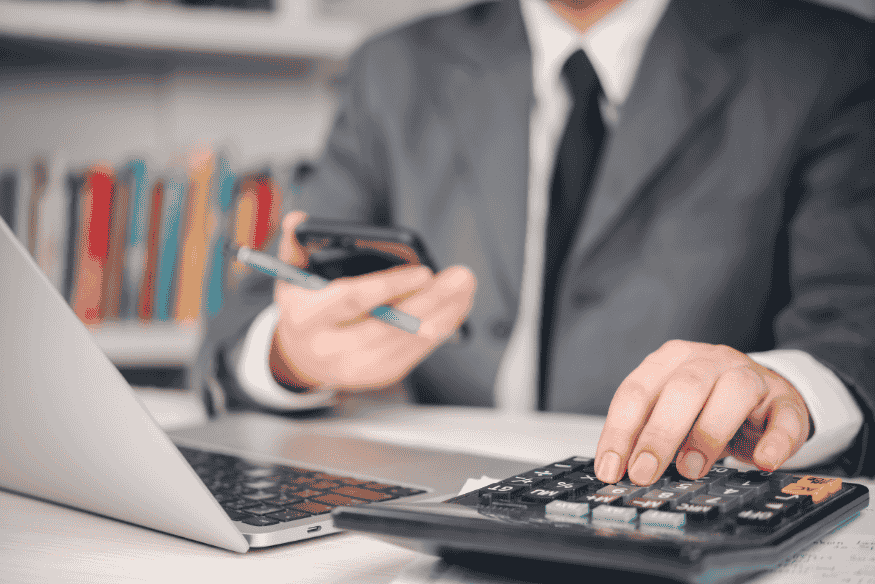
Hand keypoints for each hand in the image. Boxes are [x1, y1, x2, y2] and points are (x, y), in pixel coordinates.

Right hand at [269, 211, 476, 390]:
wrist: (301, 357)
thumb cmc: (304, 309)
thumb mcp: (292, 278)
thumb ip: (295, 247)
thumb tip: (298, 219)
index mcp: (307, 318)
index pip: (352, 301)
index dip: (389, 286)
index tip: (423, 271)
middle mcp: (332, 348)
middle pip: (390, 325)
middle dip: (431, 300)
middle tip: (460, 276)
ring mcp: (359, 366)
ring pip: (410, 341)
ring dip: (444, 314)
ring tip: (465, 287)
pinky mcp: (381, 374)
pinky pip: (417, 351)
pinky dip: (441, 328)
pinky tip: (456, 308)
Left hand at [594, 340, 810, 484]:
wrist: (763, 395)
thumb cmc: (707, 406)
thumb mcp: (670, 412)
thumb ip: (645, 433)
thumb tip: (617, 470)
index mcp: (670, 360)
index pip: (636, 391)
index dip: (620, 431)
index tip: (610, 469)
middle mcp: (708, 360)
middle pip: (681, 389)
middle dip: (658, 434)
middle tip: (643, 473)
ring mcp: (751, 376)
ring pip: (733, 392)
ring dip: (708, 434)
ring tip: (690, 470)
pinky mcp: (786, 400)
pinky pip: (784, 416)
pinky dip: (776, 440)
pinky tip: (764, 461)